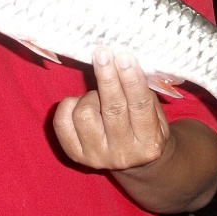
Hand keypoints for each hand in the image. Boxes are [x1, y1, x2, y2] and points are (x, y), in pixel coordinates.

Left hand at [53, 48, 169, 171]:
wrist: (133, 162)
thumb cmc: (144, 127)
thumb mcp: (154, 113)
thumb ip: (141, 92)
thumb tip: (122, 61)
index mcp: (149, 143)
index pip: (140, 106)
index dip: (131, 79)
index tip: (124, 57)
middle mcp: (123, 154)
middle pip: (112, 109)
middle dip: (107, 78)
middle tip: (103, 54)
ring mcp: (96, 157)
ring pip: (85, 113)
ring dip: (90, 96)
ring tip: (97, 96)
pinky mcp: (75, 155)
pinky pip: (62, 121)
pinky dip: (69, 105)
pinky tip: (80, 104)